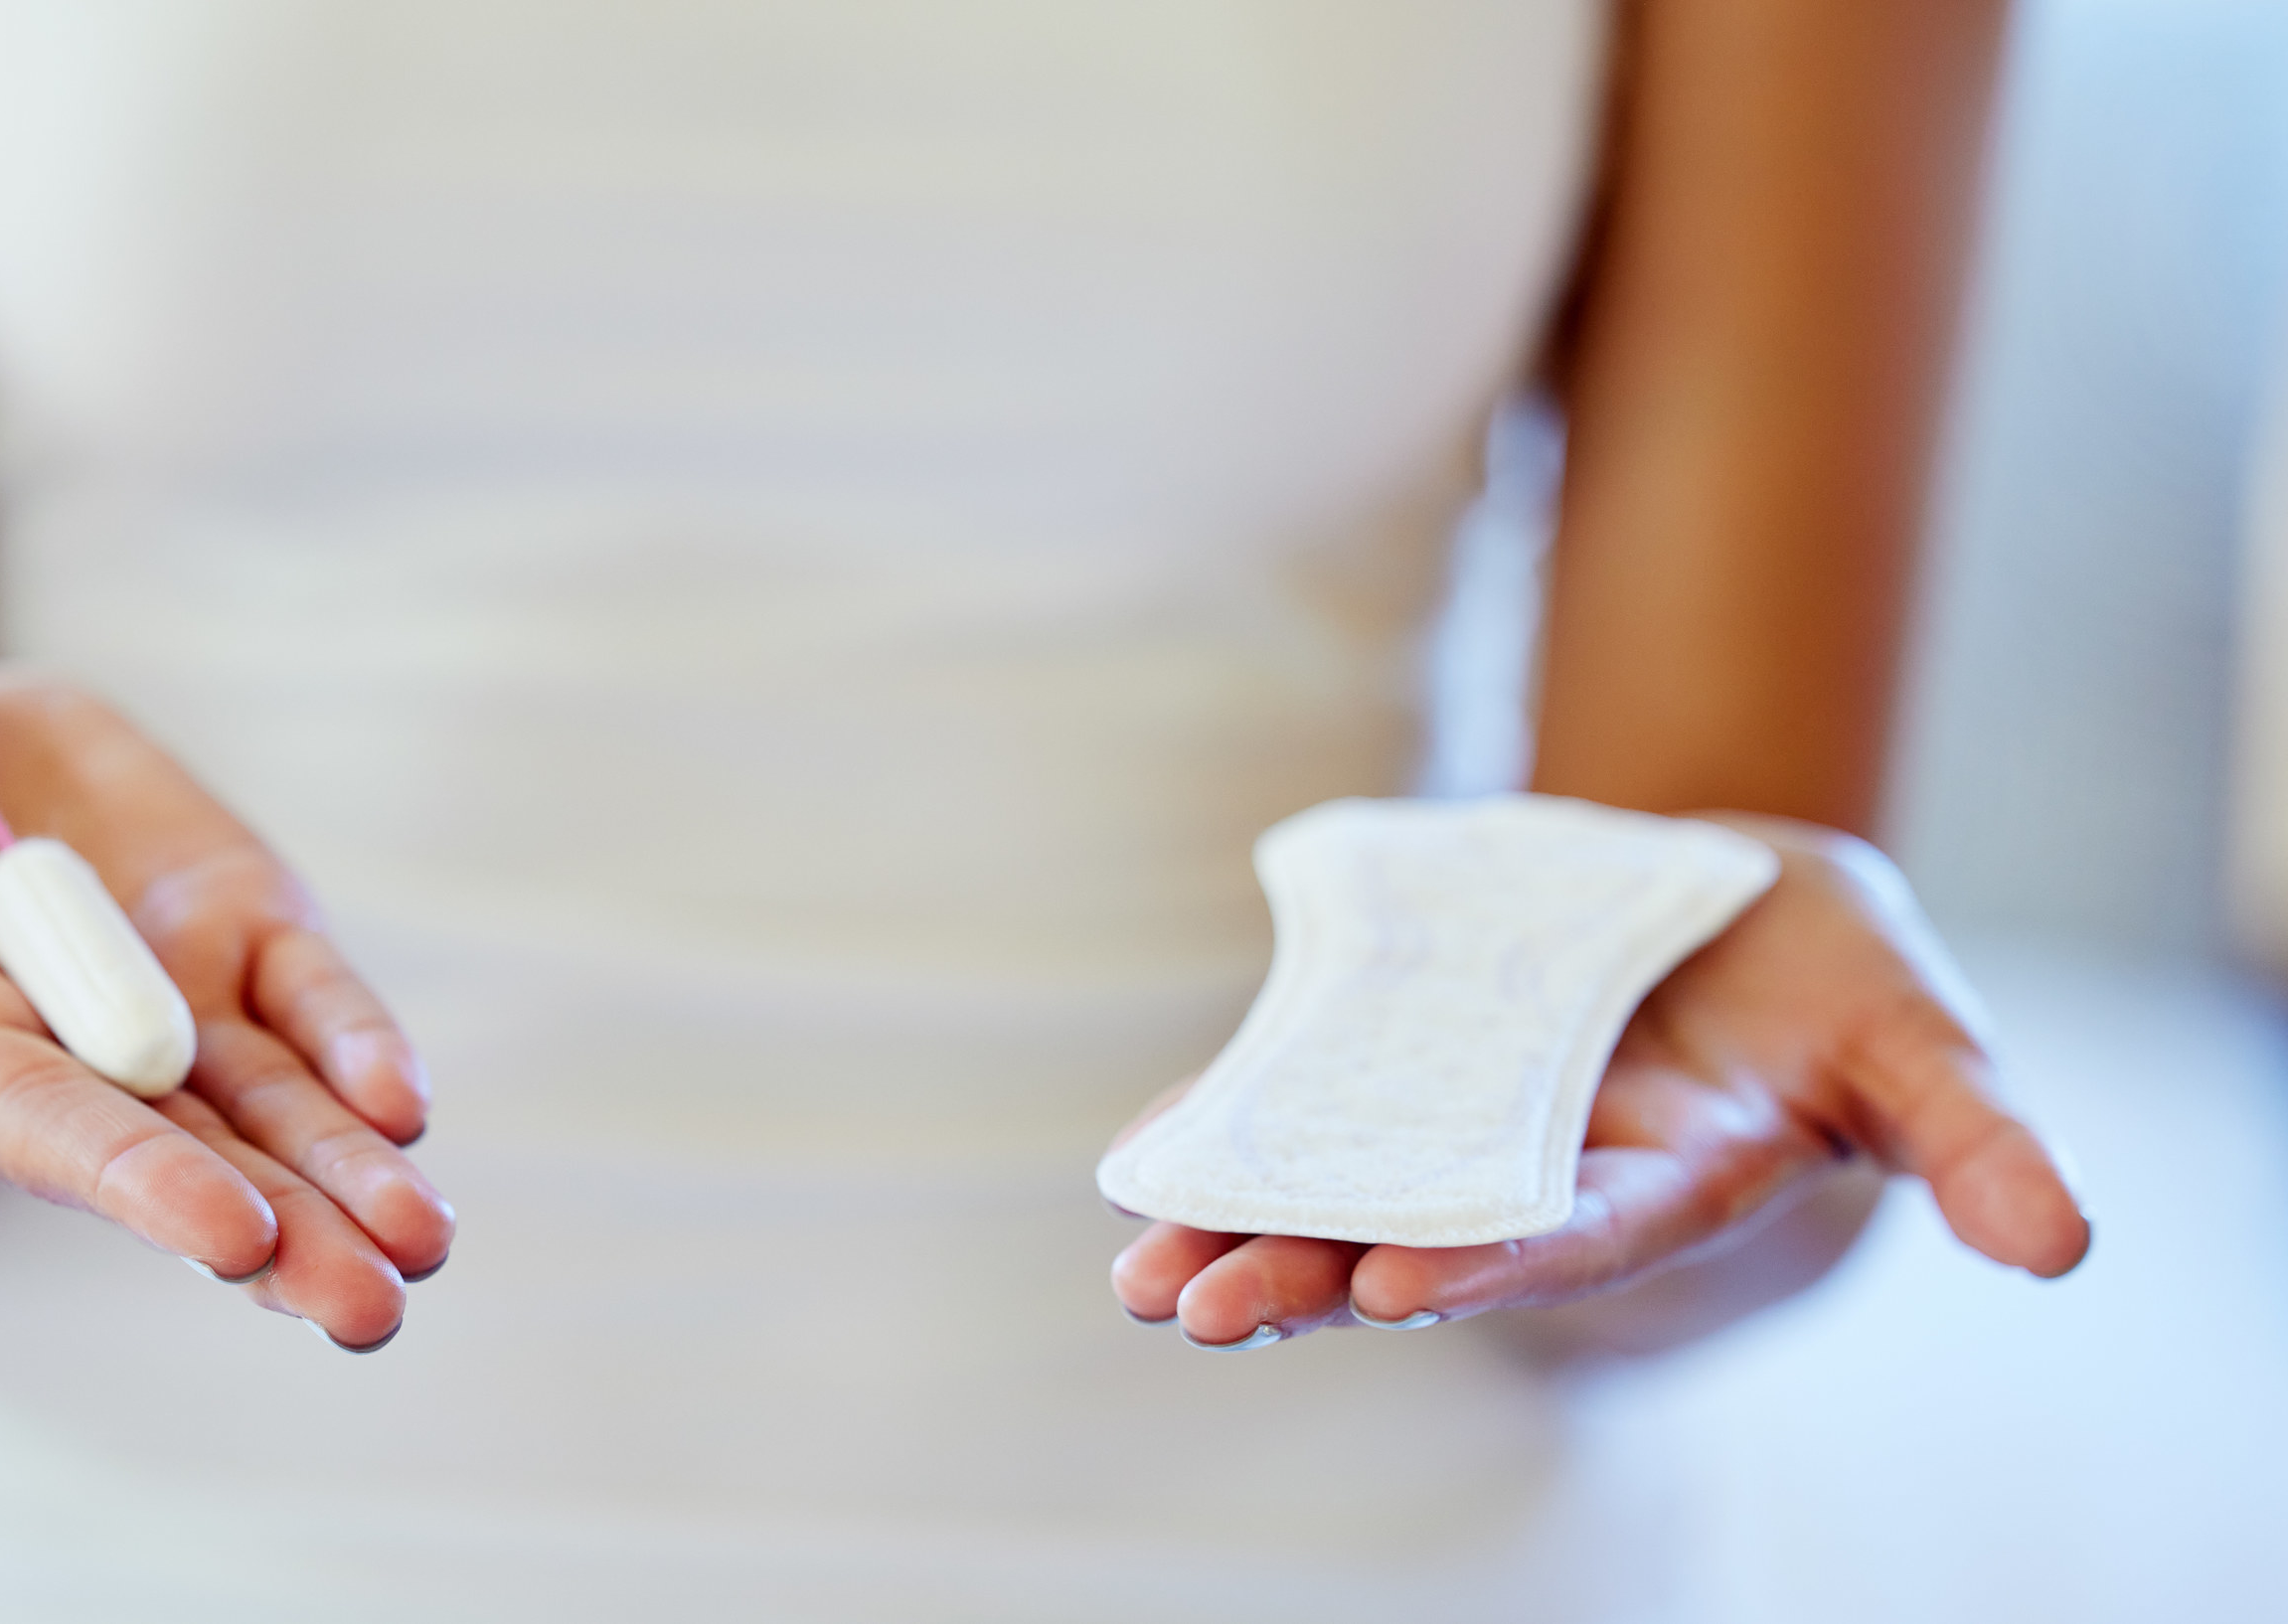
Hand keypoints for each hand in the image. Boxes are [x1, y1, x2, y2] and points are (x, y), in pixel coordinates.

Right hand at [0, 635, 448, 1347]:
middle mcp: (62, 1050)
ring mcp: (160, 991)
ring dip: (348, 1172)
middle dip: (286, 1232)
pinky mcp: (224, 920)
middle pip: (190, 1156)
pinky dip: (356, 1043)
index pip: (50, 1137)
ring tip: (418, 1241)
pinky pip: (306, 993)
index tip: (232, 1238)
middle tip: (370, 1305)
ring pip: (273, 1102)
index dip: (140, 1184)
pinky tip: (403, 1105)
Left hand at [1109, 814, 2088, 1348]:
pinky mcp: (1407, 1054)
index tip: (1391, 1281)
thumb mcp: (1917, 1039)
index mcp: (1662, 1180)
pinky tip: (1145, 1169)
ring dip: (1240, 1231)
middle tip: (1200, 1310)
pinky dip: (1228, 1133)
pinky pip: (1304, 1104)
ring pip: (1338, 1189)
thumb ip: (1972, 1139)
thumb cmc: (1838, 979)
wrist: (1740, 902)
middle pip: (1416, 1234)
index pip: (1570, 1234)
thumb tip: (2061, 1247)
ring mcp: (1463, 1114)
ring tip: (1142, 1283)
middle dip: (1309, 1274)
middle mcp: (1543, 1166)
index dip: (1485, 1258)